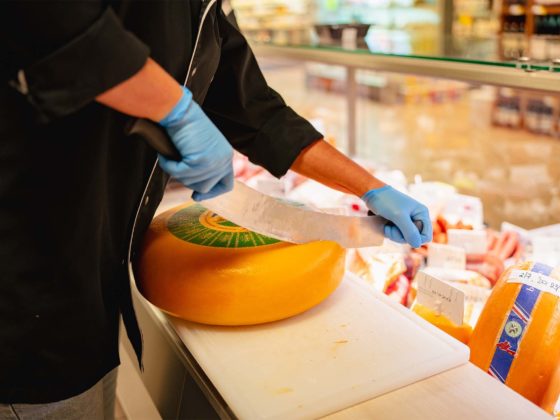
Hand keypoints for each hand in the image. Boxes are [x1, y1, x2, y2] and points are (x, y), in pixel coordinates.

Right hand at [158, 86, 233, 200]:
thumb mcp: (203, 148)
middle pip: (205, 187)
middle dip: (188, 179)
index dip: (212, 192)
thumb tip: (196, 186)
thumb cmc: (187, 125)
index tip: (197, 196)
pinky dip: (168, 165)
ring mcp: (213, 163)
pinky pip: (178, 174)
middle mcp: (223, 161)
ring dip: (177, 171)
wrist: (180, 111)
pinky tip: (166, 154)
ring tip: (172, 155)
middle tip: (177, 166)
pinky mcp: (199, 162)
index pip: (226, 184)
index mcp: (226, 157)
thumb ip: (205, 164)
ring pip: (191, 182)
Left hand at [362, 185, 431, 247]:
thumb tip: (417, 245)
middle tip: (390, 227)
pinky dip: (389, 232)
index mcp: (422, 213)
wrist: (372, 193)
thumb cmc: (386, 201)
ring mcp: (406, 221)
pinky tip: (384, 225)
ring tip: (386, 225)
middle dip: (400, 236)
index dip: (415, 239)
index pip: (426, 236)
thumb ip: (409, 231)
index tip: (403, 233)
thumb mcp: (398, 216)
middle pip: (413, 239)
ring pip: (403, 238)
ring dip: (393, 234)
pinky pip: (396, 235)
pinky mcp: (397, 223)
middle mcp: (416, 218)